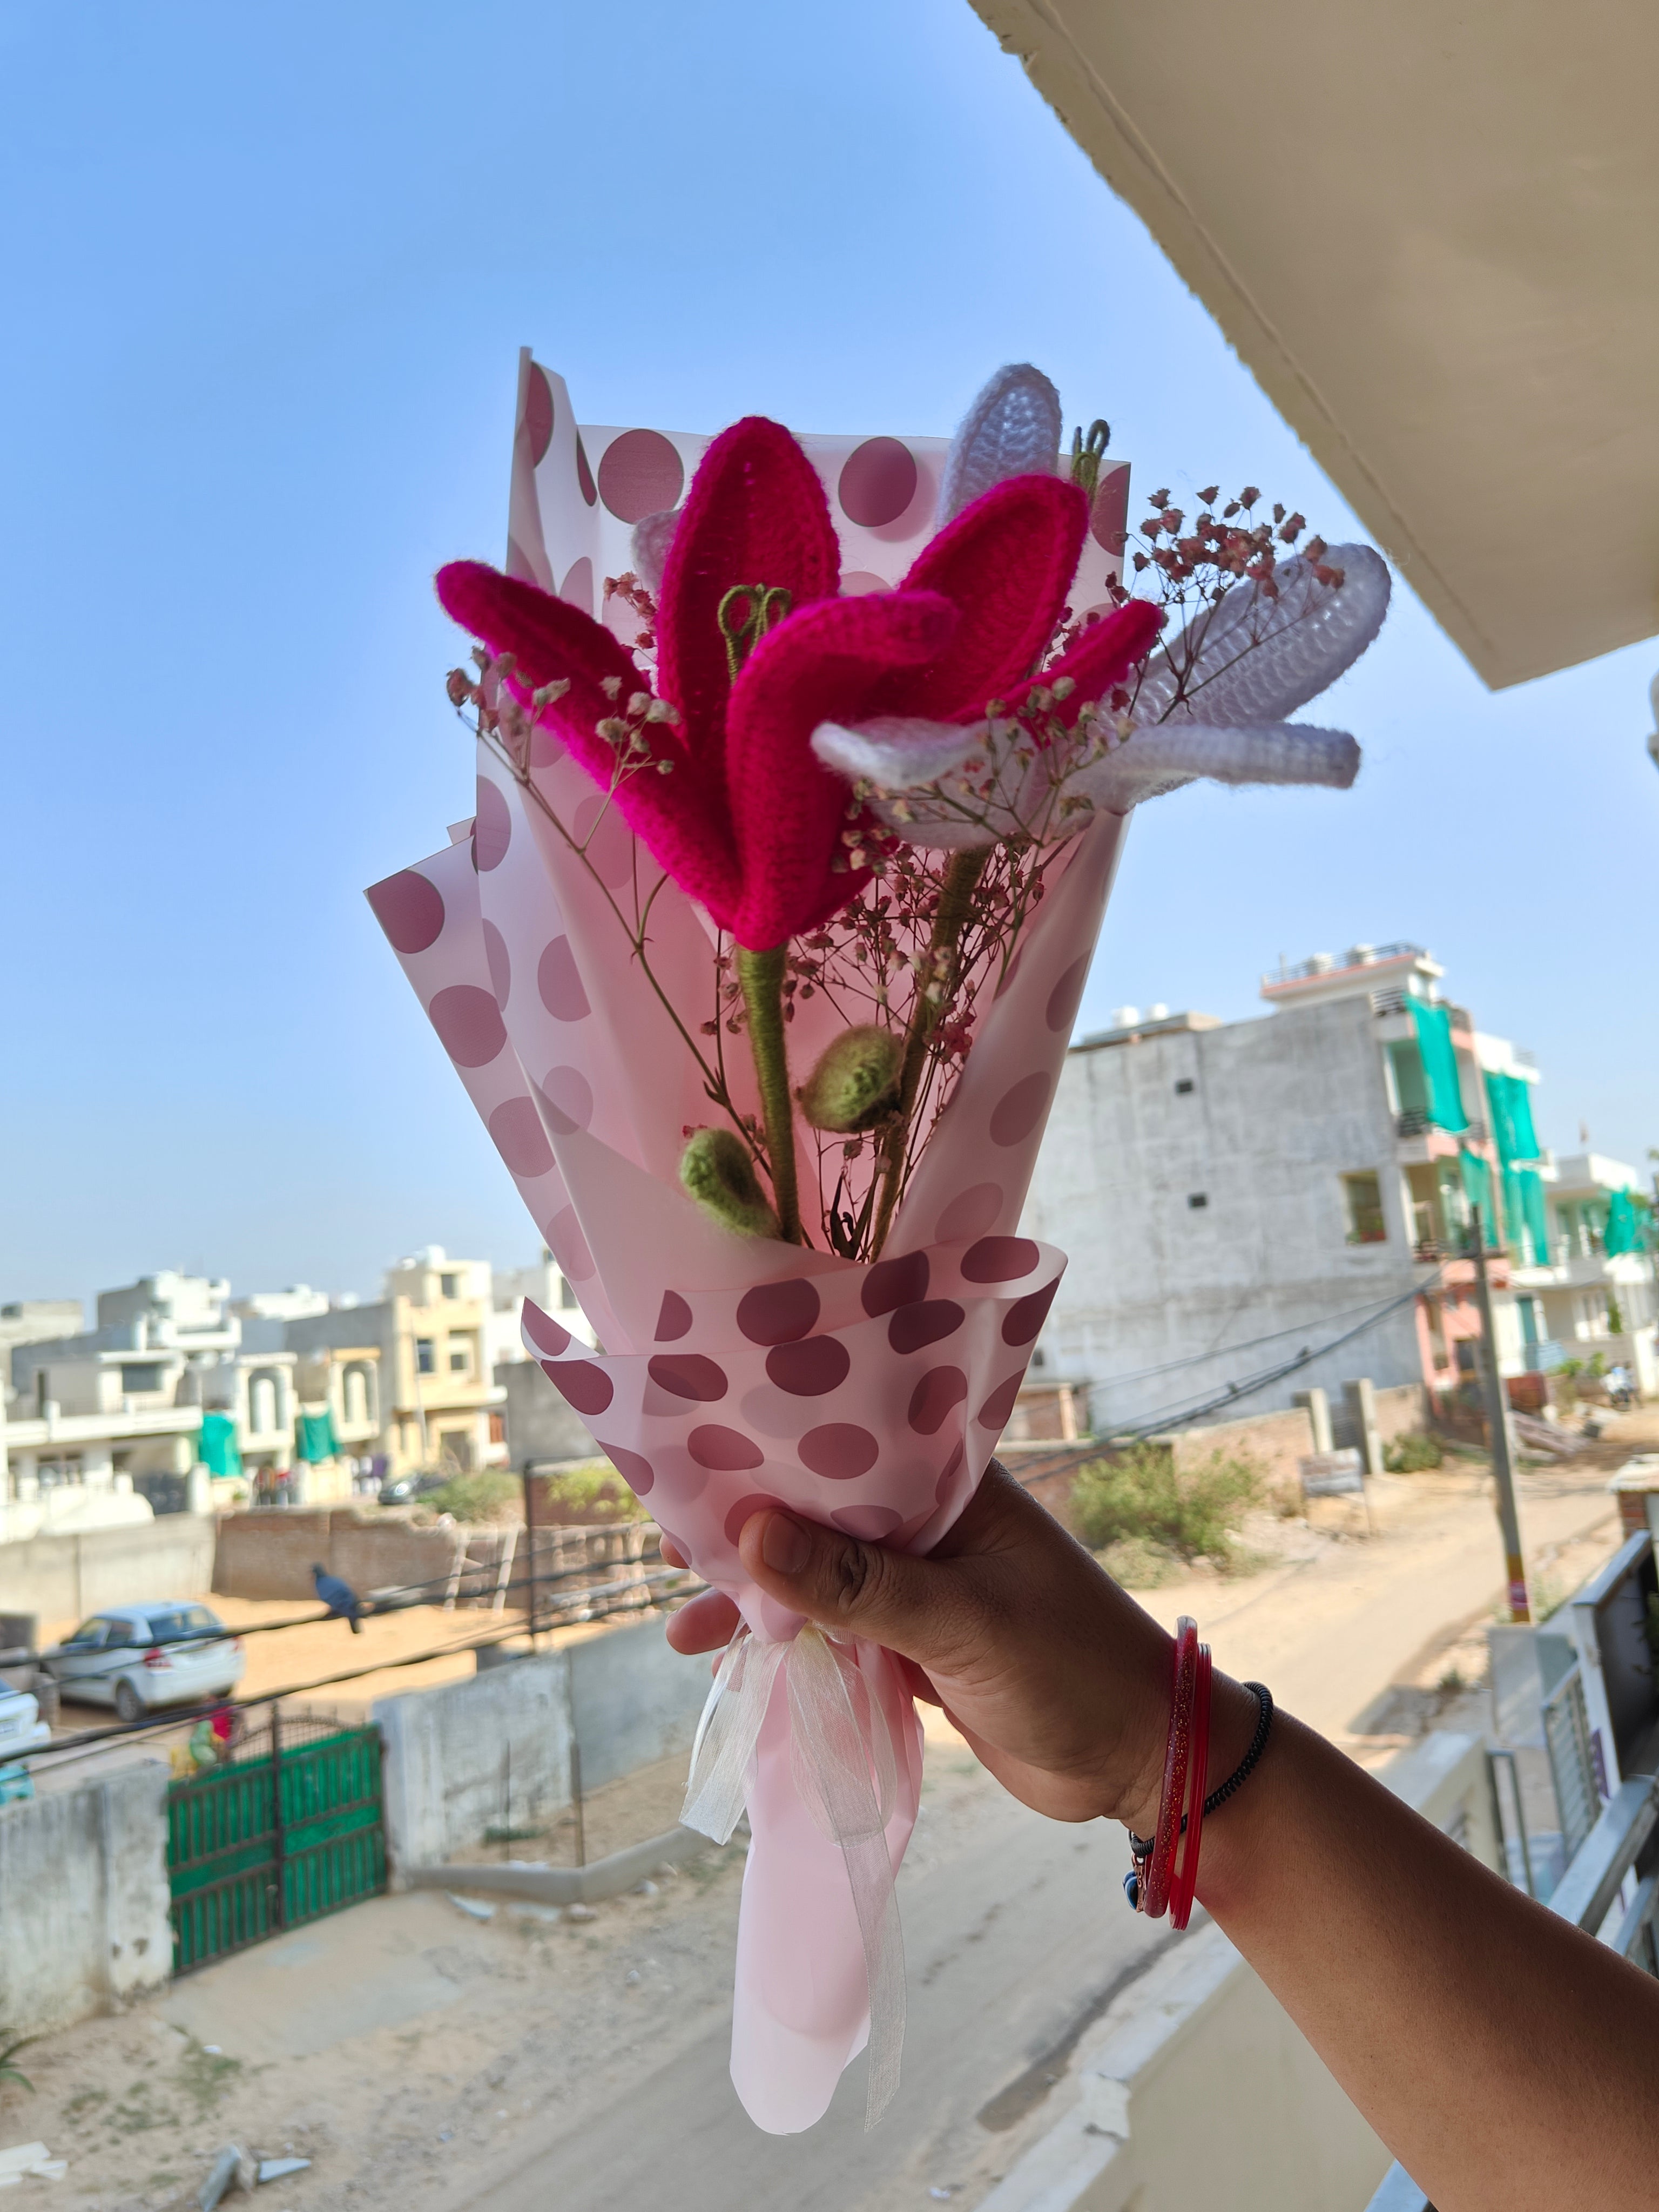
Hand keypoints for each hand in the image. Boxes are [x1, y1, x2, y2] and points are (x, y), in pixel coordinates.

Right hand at [664, 1460, 1178, 1834]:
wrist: (1137, 1760)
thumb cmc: (1073, 1670)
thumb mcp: (963, 1623)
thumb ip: (860, 1583)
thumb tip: (752, 1534)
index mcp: (952, 1483)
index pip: (847, 1444)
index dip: (771, 1452)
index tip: (693, 1462)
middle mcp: (928, 1520)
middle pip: (819, 1508)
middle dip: (746, 1524)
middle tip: (666, 1543)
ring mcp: (917, 1581)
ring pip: (816, 1571)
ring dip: (756, 1593)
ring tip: (683, 1626)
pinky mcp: (910, 1640)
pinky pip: (831, 1625)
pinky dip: (784, 1638)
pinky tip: (728, 1658)